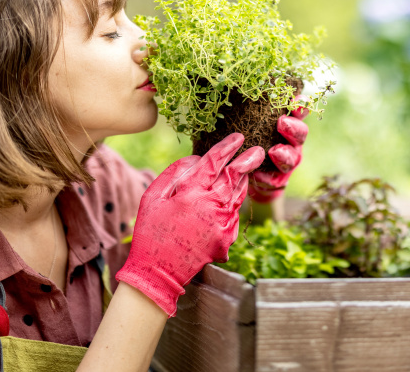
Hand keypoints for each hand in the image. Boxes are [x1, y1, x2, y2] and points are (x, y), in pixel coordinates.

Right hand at [115, 133, 264, 316]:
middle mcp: (211, 205)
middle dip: (248, 160)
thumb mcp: (152, 197)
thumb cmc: (150, 232)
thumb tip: (195, 158)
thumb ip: (174, 173)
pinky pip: (234, 214)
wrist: (158, 272)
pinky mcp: (227, 238)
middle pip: (235, 175)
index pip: (215, 161)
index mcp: (191, 192)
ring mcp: (222, 223)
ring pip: (238, 194)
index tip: (238, 137)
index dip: (227, 147)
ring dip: (244, 180)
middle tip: (258, 150)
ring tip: (247, 169)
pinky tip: (231, 199)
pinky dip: (234, 203)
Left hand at [248, 97, 308, 203]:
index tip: (296, 100)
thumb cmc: (248, 140)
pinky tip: (257, 175)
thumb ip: (250, 110)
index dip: (301, 106)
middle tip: (281, 123)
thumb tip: (234, 89)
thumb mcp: (249, 122)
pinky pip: (275, 180)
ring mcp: (288, 162)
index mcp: (288, 124)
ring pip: (292, 158)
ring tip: (273, 152)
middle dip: (293, 127)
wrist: (245, 173)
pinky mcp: (278, 181)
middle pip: (300, 133)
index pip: (299, 112)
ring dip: (284, 155)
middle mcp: (292, 142)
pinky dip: (266, 177)